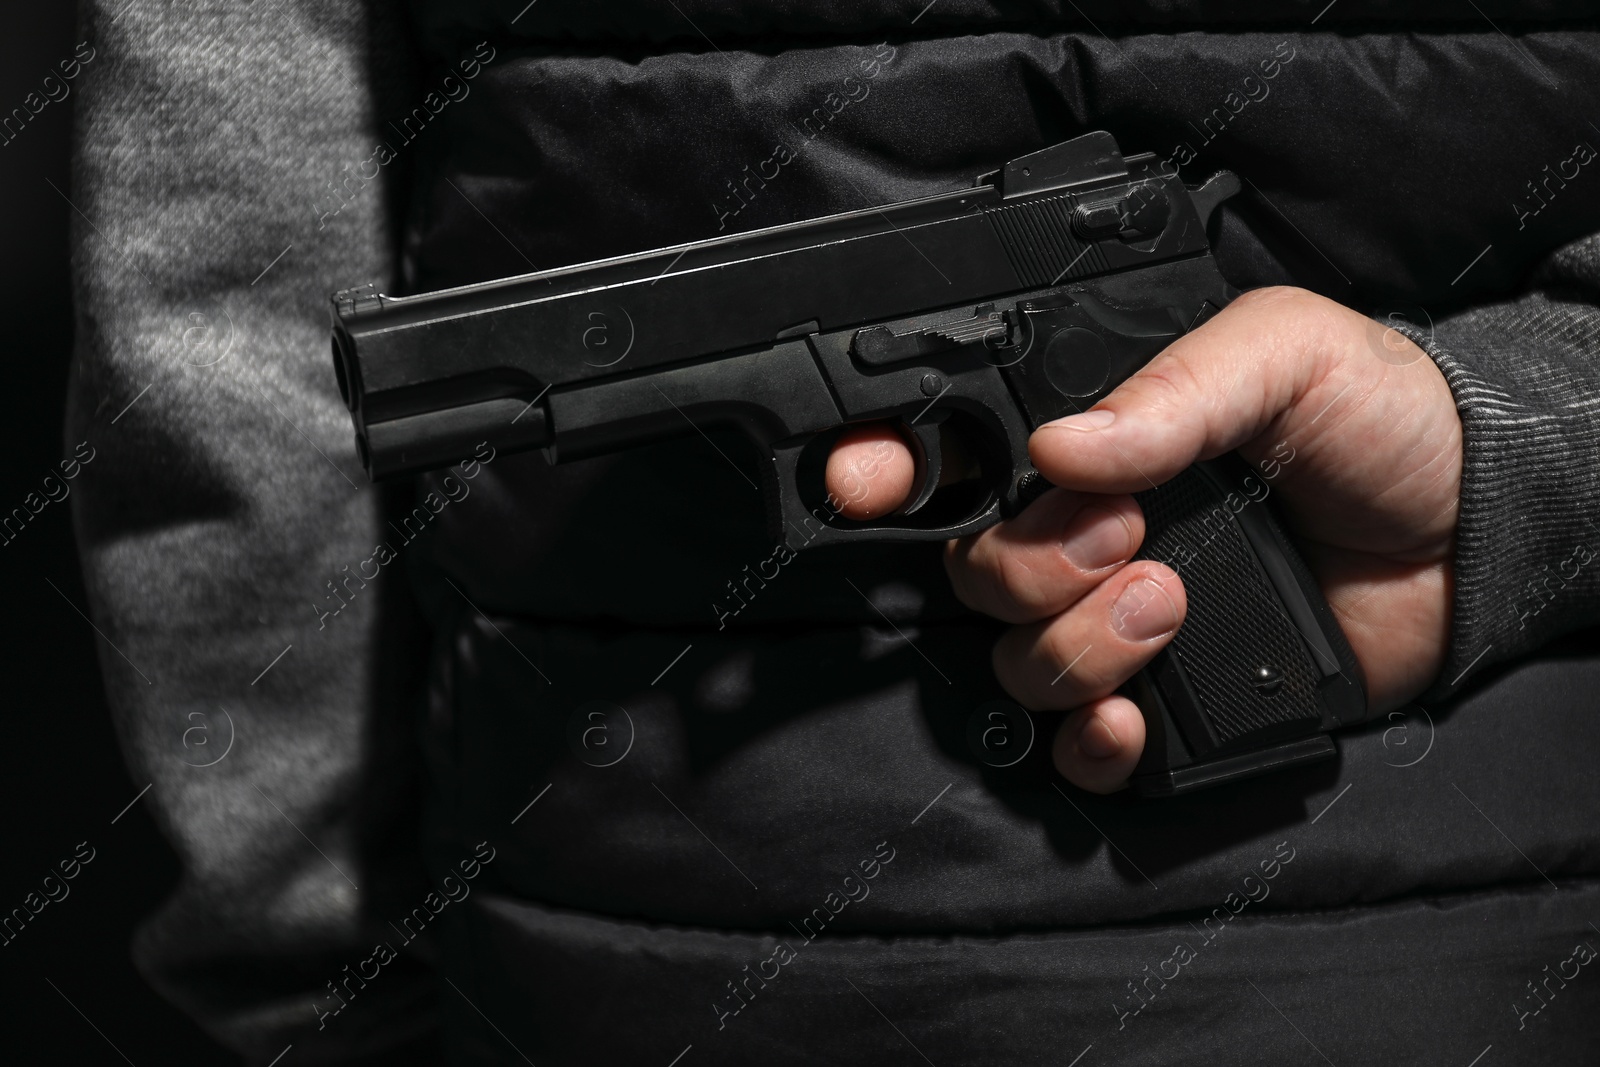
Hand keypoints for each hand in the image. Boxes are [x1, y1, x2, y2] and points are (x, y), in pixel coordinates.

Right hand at [824, 286, 1462, 792]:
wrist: (1469, 535)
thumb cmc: (1378, 422)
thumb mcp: (1283, 354)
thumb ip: (1176, 389)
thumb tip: (1061, 447)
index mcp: (1090, 446)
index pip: (953, 459)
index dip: (888, 471)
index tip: (865, 483)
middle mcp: (1082, 539)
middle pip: (973, 577)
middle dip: (1027, 567)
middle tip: (1128, 536)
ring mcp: (1116, 626)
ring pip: (1017, 665)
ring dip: (1078, 647)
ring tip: (1170, 604)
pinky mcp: (1164, 704)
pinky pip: (1076, 750)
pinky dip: (1090, 744)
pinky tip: (1135, 717)